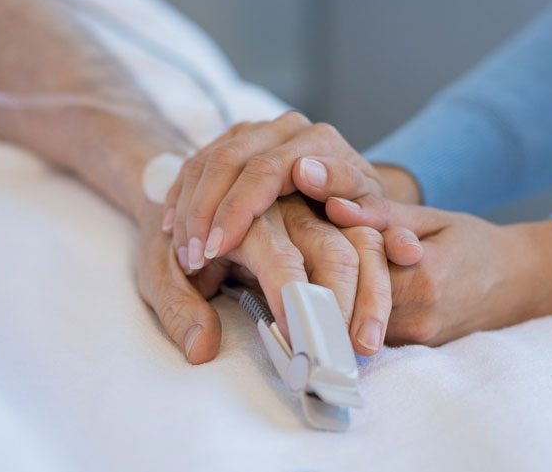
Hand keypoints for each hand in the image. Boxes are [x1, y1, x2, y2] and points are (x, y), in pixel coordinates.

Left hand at [139, 194, 412, 360]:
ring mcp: (316, 211)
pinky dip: (386, 267)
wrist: (189, 193)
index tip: (300, 347)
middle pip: (334, 250)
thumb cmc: (177, 239)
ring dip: (372, 292)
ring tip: (369, 344)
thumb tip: (202, 349)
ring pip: (361, 241)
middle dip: (344, 305)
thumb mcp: (161, 273)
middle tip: (344, 357)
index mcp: (246, 220)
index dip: (293, 302)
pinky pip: (370, 239)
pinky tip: (391, 300)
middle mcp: (289, 209)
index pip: (280, 261)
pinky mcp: (333, 220)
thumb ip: (178, 308)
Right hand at [161, 111, 420, 270]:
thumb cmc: (365, 210)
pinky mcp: (236, 140)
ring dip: (189, 209)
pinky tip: (173, 229)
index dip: (237, 210)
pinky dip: (182, 197)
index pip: (266, 170)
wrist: (353, 189)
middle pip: (228, 161)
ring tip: (184, 253)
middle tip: (192, 258)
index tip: (218, 248)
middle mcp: (286, 127)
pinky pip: (198, 163)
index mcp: (320, 141)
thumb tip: (335, 201)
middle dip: (205, 212)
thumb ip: (372, 213)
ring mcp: (258, 130)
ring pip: (207, 161)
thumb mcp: (380, 216)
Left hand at [324, 196, 551, 345]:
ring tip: (315, 271)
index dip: (324, 251)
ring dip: (334, 296)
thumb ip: (379, 213)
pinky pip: (369, 331)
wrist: (520, 283)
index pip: (352, 269)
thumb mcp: (430, 218)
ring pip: (353, 320)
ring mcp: (417, 339)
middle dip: (322, 277)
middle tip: (298, 257)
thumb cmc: (473, 243)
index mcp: (424, 278)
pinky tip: (340, 291)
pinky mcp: (414, 349)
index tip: (303, 234)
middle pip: (347, 300)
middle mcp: (419, 317)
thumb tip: (332, 205)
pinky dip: (351, 310)